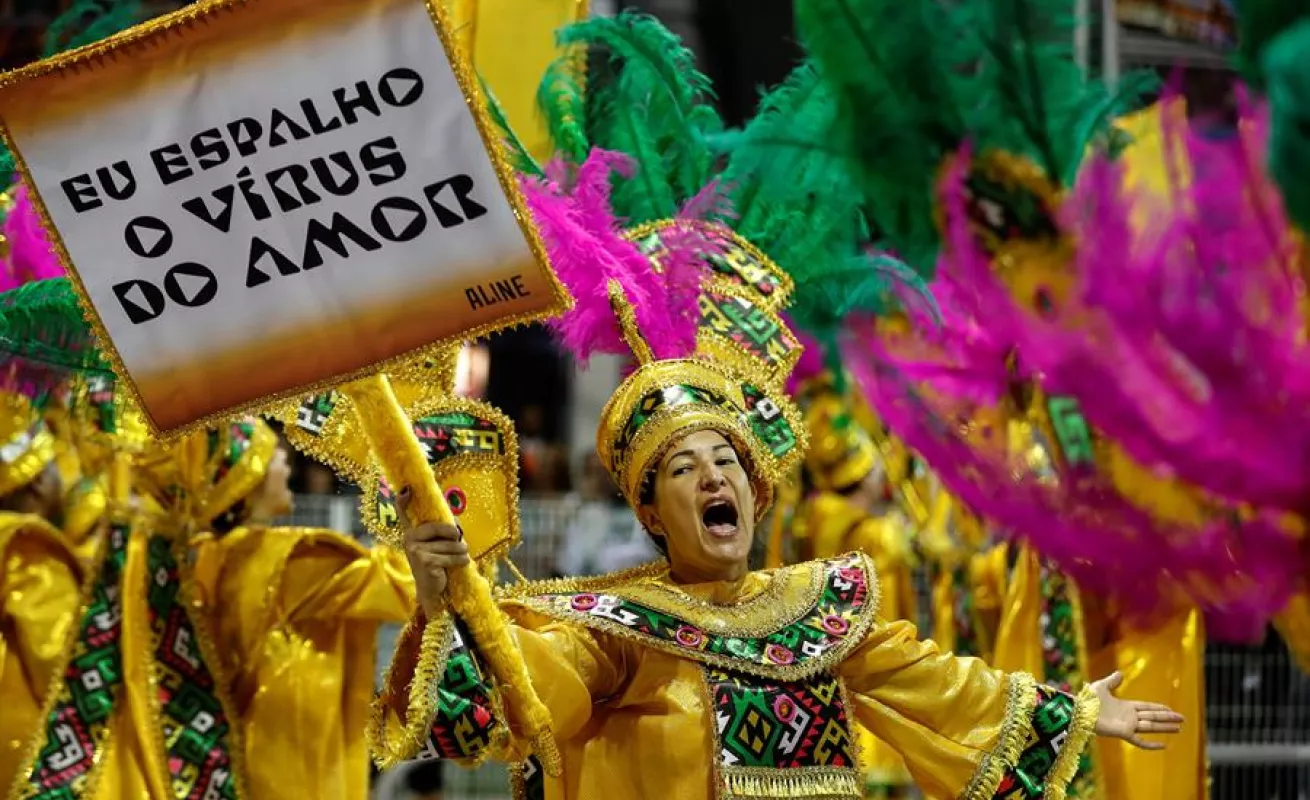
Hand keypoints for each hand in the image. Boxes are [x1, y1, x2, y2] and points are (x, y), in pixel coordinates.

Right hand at [396, 487, 469, 616]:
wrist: (431, 589)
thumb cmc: (437, 562)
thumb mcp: (437, 544)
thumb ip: (442, 532)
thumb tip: (456, 526)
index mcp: (411, 531)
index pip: (403, 513)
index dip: (403, 500)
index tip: (407, 489)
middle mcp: (410, 539)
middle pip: (441, 527)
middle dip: (456, 535)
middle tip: (460, 541)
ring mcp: (416, 550)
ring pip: (451, 544)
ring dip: (462, 551)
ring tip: (460, 556)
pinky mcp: (426, 561)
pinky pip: (452, 556)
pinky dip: (462, 560)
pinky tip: (462, 564)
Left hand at [1090, 671, 1184, 749]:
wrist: (1079, 711)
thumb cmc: (1087, 700)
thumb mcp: (1101, 686)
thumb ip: (1112, 681)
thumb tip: (1120, 673)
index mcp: (1125, 706)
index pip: (1146, 708)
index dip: (1158, 708)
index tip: (1170, 709)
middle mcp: (1128, 717)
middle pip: (1152, 717)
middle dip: (1167, 718)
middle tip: (1182, 719)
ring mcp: (1127, 726)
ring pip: (1151, 727)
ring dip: (1165, 727)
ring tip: (1179, 728)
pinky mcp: (1123, 734)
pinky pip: (1140, 741)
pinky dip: (1151, 744)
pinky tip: (1163, 745)